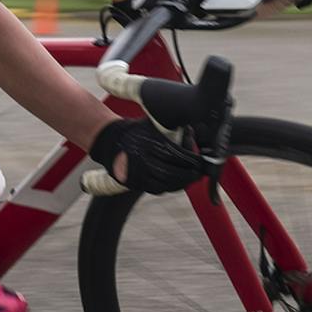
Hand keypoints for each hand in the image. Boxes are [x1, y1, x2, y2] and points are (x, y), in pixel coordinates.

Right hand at [89, 117, 207, 193]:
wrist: (111, 141)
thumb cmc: (137, 130)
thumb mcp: (152, 122)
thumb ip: (170, 126)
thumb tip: (193, 129)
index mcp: (150, 143)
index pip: (177, 155)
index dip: (192, 160)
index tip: (200, 161)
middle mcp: (143, 159)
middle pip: (172, 173)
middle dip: (189, 174)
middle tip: (198, 173)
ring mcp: (138, 173)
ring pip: (166, 184)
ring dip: (181, 183)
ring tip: (190, 178)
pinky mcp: (134, 182)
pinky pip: (157, 189)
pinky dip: (170, 187)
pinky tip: (177, 183)